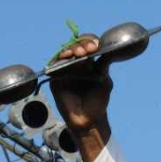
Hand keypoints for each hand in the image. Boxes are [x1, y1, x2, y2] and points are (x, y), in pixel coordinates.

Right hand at [49, 35, 113, 161]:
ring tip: (78, 52)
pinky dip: (59, 59)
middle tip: (88, 49)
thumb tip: (106, 52)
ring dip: (71, 49)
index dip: (90, 42)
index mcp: (90, 63)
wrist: (89, 119)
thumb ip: (103, 68)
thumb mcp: (105, 82)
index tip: (96, 45)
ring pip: (65, 53)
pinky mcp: (56, 77)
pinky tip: (66, 57)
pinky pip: (54, 65)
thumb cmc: (98, 101)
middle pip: (76, 46)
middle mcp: (77, 63)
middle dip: (82, 45)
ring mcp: (65, 69)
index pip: (88, 45)